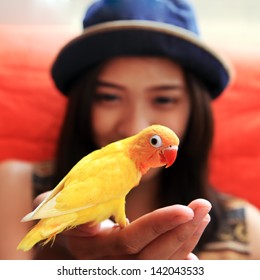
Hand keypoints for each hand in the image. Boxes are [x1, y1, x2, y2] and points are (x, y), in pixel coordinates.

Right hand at [34, 196, 210, 259]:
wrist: (75, 233)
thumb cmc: (69, 214)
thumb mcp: (61, 207)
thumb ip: (52, 205)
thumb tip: (42, 202)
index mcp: (95, 247)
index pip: (131, 240)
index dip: (158, 226)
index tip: (185, 209)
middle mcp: (112, 263)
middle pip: (154, 255)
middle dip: (182, 231)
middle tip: (203, 206)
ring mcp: (127, 267)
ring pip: (163, 262)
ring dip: (187, 238)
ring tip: (203, 214)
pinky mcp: (137, 264)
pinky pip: (162, 267)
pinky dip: (180, 256)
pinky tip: (194, 246)